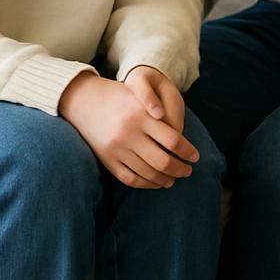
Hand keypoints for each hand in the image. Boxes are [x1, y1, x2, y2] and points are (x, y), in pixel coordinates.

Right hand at [58, 72, 199, 189]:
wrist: (83, 100)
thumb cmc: (119, 96)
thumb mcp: (141, 96)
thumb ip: (162, 112)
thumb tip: (184, 138)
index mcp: (141, 115)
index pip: (173, 140)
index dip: (188, 151)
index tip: (195, 157)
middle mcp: (129, 133)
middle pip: (163, 161)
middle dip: (180, 169)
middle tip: (188, 171)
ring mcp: (116, 148)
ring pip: (148, 173)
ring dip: (165, 179)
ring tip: (173, 178)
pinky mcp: (106, 159)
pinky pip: (130, 178)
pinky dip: (146, 184)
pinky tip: (155, 182)